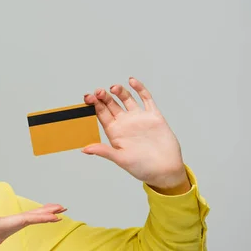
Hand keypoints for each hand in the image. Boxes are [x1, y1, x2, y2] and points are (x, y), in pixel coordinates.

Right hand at [0, 197, 65, 250]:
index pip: (23, 221)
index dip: (41, 216)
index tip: (57, 214)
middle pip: (26, 222)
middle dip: (45, 215)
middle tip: (62, 208)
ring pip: (21, 225)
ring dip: (37, 217)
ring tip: (51, 211)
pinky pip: (14, 226)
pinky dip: (26, 220)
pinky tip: (28, 218)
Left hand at [81, 77, 189, 192]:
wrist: (165, 169)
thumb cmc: (142, 167)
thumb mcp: (121, 159)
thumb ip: (104, 151)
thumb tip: (85, 149)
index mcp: (114, 132)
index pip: (101, 114)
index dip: (94, 105)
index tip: (88, 98)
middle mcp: (125, 123)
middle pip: (111, 104)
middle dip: (104, 97)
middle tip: (99, 91)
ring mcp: (139, 118)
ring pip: (126, 99)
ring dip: (119, 91)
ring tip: (114, 88)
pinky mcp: (153, 115)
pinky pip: (146, 98)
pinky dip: (139, 89)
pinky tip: (132, 81)